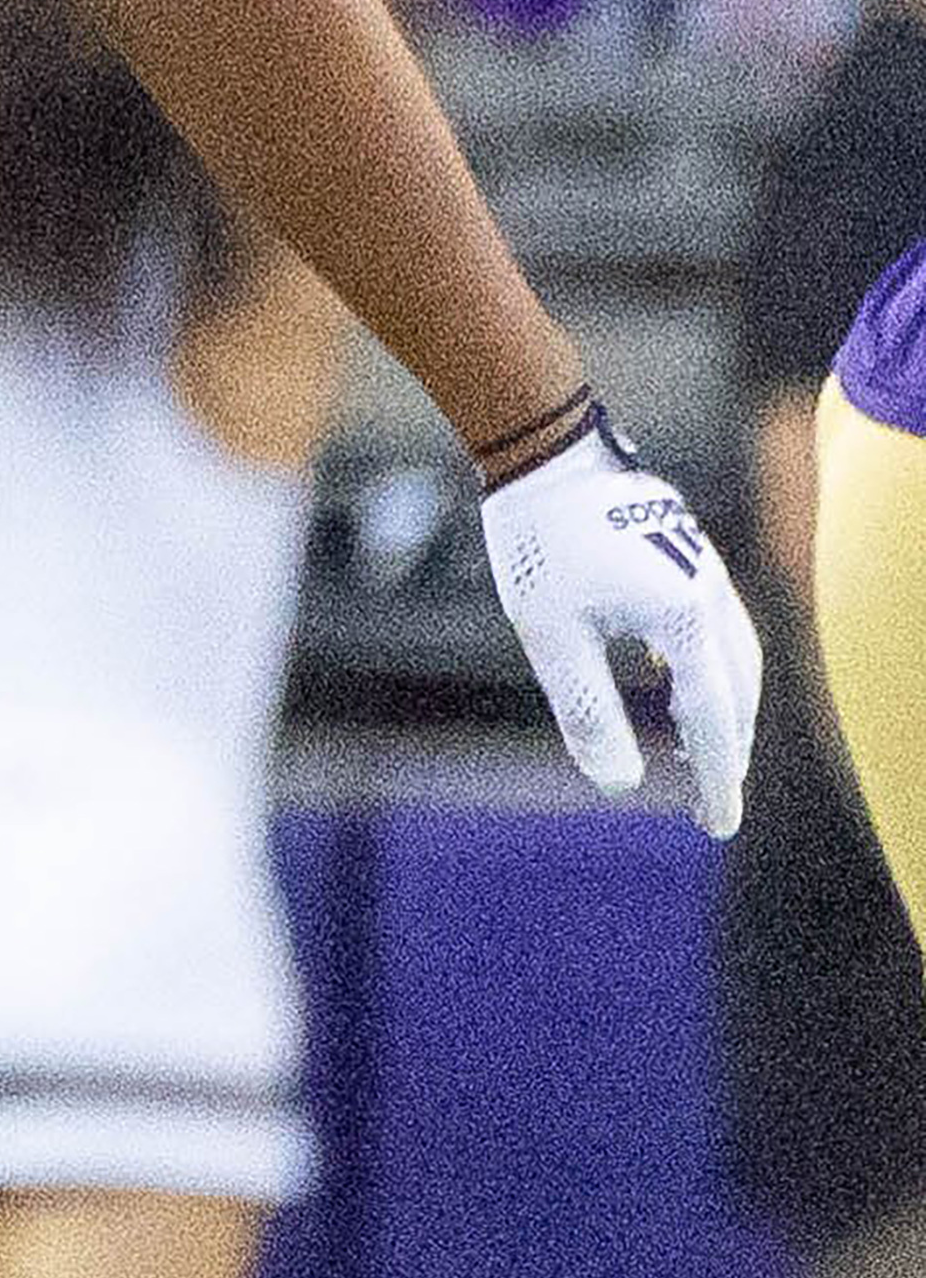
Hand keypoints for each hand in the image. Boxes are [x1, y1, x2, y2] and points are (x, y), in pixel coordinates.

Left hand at [478, 410, 766, 837]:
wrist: (545, 453)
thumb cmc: (540, 541)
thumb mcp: (550, 634)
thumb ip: (587, 710)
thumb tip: (616, 782)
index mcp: (686, 621)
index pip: (712, 721)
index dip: (717, 780)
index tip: (719, 825)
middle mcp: (711, 597)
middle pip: (738, 694)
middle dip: (726, 751)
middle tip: (713, 802)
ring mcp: (706, 572)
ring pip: (735, 658)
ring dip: (724, 710)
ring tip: (698, 755)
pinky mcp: (688, 555)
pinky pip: (715, 625)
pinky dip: (708, 667)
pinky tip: (670, 679)